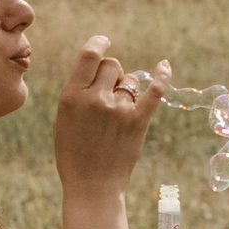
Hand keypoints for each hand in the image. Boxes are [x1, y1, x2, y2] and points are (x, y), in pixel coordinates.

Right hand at [53, 37, 168, 193]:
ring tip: (117, 114)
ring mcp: (118, 110)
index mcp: (71, 97)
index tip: (104, 41)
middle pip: (111, 65)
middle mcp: (95, 99)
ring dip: (126, 89)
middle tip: (108, 92)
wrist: (92, 187)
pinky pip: (155, 91)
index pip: (88, 56)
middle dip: (111, 73)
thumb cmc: (74, 155)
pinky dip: (162, 76)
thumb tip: (96, 70)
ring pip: (129, 81)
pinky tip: (165, 65)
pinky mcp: (138, 122)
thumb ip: (77, 94)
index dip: (98, 44)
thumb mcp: (63, 120)